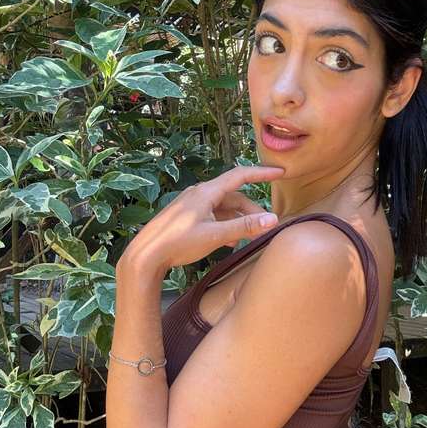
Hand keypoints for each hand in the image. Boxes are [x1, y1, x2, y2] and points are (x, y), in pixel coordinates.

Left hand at [117, 164, 285, 274]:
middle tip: (266, 226)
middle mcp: (199, 194)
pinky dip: (225, 225)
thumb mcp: (215, 235)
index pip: (240, 176)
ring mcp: (192, 206)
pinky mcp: (186, 217)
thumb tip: (272, 219)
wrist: (146, 255)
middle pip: (233, 196)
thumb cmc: (178, 243)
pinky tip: (229, 242)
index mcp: (206, 192)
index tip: (280, 172)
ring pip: (223, 208)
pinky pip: (212, 216)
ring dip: (238, 220)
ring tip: (249, 237)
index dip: (261, 173)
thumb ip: (244, 227)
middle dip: (252, 210)